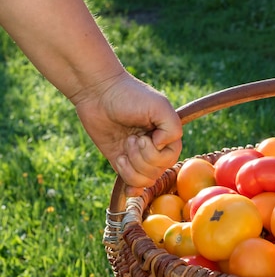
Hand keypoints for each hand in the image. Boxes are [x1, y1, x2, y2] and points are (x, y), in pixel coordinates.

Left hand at [71, 71, 182, 196]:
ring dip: (132, 167)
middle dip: (141, 158)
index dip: (155, 154)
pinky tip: (124, 174)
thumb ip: (173, 128)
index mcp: (167, 136)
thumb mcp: (159, 106)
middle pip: (157, 172)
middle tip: (131, 138)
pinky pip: (132, 183)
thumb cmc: (130, 95)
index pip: (170, 160)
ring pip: (145, 180)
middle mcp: (155, 148)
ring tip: (123, 146)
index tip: (143, 136)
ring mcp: (138, 157)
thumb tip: (161, 148)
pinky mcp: (121, 162)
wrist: (98, 92)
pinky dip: (130, 183)